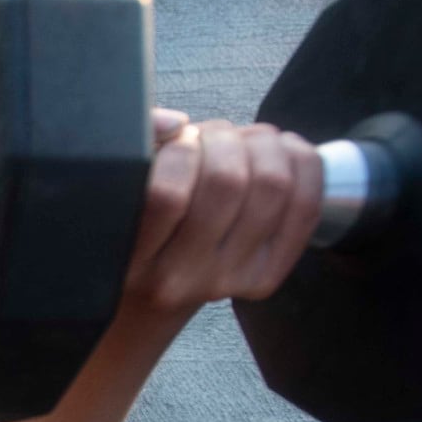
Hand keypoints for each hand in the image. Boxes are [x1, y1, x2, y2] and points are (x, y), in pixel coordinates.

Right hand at [120, 110, 323, 316]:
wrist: (149, 298)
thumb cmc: (133, 230)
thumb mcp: (117, 195)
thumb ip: (132, 150)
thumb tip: (175, 123)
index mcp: (132, 258)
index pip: (167, 193)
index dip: (182, 149)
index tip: (179, 142)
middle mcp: (178, 278)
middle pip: (229, 182)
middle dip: (225, 138)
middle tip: (213, 137)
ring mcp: (226, 281)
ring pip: (273, 185)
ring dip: (263, 144)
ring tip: (243, 143)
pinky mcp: (263, 279)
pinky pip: (305, 207)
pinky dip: (300, 163)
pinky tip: (280, 152)